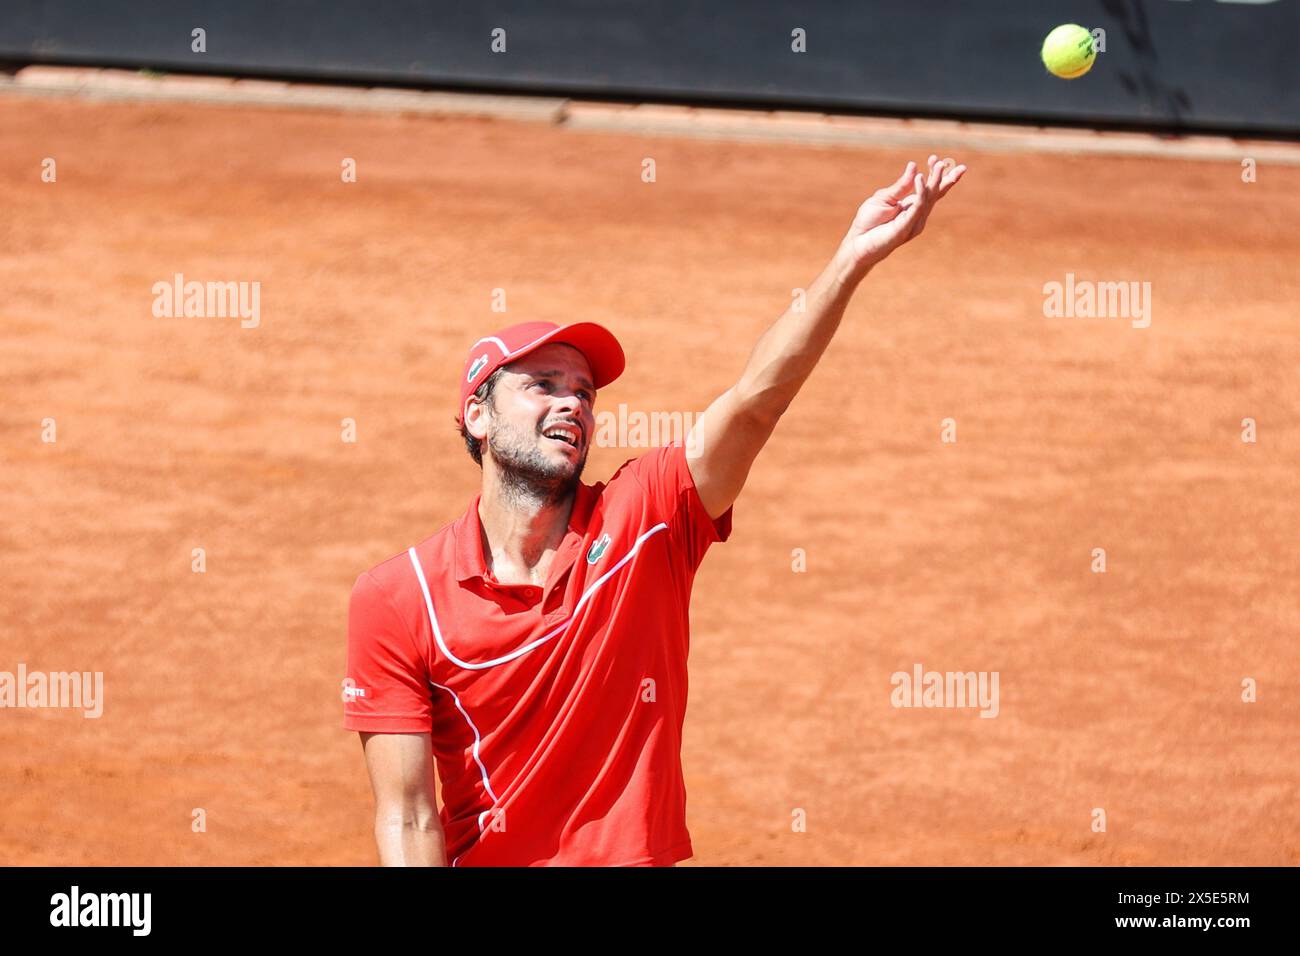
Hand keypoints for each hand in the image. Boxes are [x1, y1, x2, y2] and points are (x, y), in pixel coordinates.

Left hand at [837, 155, 965, 279]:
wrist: (858, 242)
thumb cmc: (869, 222)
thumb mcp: (885, 198)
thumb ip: (901, 185)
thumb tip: (914, 166)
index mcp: (912, 205)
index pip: (930, 189)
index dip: (936, 175)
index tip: (936, 158)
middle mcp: (917, 214)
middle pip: (936, 194)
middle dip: (946, 178)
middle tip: (956, 165)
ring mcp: (913, 221)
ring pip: (929, 198)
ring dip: (935, 181)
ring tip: (939, 164)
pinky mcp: (906, 227)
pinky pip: (916, 208)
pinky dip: (920, 193)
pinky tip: (920, 178)